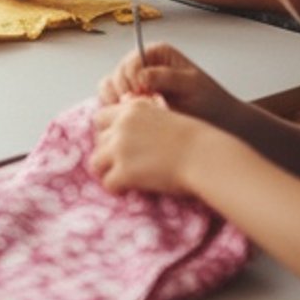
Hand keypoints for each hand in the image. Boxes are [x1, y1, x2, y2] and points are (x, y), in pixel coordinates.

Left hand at [90, 93, 208, 195]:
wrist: (204, 156)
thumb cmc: (194, 139)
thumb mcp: (164, 115)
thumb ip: (143, 117)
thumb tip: (131, 126)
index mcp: (131, 109)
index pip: (100, 117)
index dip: (108, 132)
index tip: (118, 144)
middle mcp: (121, 125)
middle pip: (98, 141)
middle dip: (108, 152)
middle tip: (122, 164)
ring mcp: (120, 148)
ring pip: (96, 162)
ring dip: (107, 171)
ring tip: (121, 179)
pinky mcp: (124, 172)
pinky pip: (107, 183)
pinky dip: (116, 188)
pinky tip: (128, 190)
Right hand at [95, 41, 232, 126]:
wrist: (218, 122)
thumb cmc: (209, 101)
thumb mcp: (191, 84)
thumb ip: (165, 77)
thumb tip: (140, 77)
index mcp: (157, 54)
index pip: (132, 61)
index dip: (132, 78)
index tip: (141, 94)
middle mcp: (143, 65)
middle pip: (118, 73)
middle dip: (124, 91)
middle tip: (137, 106)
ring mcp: (136, 84)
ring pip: (110, 87)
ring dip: (116, 101)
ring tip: (133, 113)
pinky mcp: (133, 101)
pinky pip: (112, 102)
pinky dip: (115, 110)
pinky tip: (129, 119)